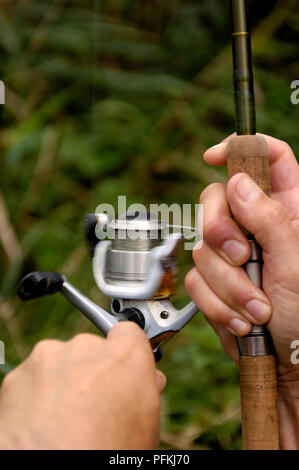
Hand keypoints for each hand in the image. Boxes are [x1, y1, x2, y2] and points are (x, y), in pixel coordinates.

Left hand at [0, 322, 165, 448]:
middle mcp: (88, 348)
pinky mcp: (21, 373)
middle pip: (94, 349)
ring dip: (65, 381)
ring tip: (66, 419)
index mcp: (126, 357)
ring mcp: (51, 357)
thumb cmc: (104, 452)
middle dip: (94, 371)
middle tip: (94, 406)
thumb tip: (148, 382)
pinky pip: (35, 376)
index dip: (127, 351)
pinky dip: (38, 393)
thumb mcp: (144, 427)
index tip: (124, 368)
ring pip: (62, 361)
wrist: (49, 466)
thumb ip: (146, 392)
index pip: (130, 332)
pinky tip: (44, 422)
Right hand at [185, 134, 298, 448]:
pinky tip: (242, 319)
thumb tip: (238, 182)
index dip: (239, 149)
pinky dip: (217, 304)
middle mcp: (256, 226)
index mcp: (288, 209)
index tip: (213, 157)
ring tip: (257, 309)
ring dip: (228, 284)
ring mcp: (232, 254)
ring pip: (202, 245)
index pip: (266, 158)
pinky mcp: (214, 281)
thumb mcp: (295, 264)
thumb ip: (268, 218)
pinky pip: (195, 280)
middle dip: (220, 230)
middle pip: (217, 197)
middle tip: (241, 257)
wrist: (288, 365)